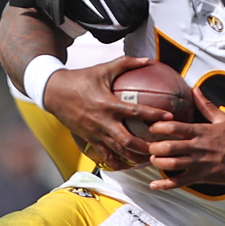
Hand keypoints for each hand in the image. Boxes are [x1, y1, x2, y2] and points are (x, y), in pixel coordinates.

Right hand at [41, 55, 165, 166]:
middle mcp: (103, 122)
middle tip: (162, 149)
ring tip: (151, 160)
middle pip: (128, 141)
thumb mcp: (103, 69)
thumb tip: (147, 59)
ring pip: (118, 151)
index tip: (170, 117)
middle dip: (146, 148)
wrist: (54, 93)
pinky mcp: (89, 140)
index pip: (135, 111)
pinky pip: (104, 155)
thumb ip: (126, 63)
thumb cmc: (81, 79)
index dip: (153, 114)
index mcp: (109, 104)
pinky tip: (128, 166)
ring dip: (135, 158)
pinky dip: (117, 162)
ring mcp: (96, 133)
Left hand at [148, 87, 224, 189]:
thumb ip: (206, 105)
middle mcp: (198, 147)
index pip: (174, 127)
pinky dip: (165, 185)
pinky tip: (154, 185)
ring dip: (158, 162)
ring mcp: (199, 163)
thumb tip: (195, 89)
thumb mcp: (224, 119)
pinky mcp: (202, 177)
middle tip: (148, 146)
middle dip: (154, 147)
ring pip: (171, 164)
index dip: (158, 127)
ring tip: (153, 160)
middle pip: (168, 147)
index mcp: (201, 131)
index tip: (151, 127)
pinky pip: (180, 182)